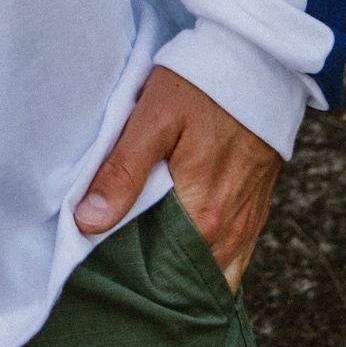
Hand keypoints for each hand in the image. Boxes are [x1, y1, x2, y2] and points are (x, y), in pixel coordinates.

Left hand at [71, 66, 281, 293]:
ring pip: (210, 276)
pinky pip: (230, 259)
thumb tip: (88, 222)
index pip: (159, 273)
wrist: (257, 63)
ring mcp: (246, 225)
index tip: (98, 268)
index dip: (127, 274)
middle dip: (153, 282)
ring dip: (179, 276)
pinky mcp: (255, 213)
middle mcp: (229, 232)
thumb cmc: (202, 85)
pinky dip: (204, 265)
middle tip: (115, 270)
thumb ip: (123, 172)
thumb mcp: (153, 119)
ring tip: (143, 264)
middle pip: (185, 281)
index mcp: (202, 216)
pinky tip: (177, 253)